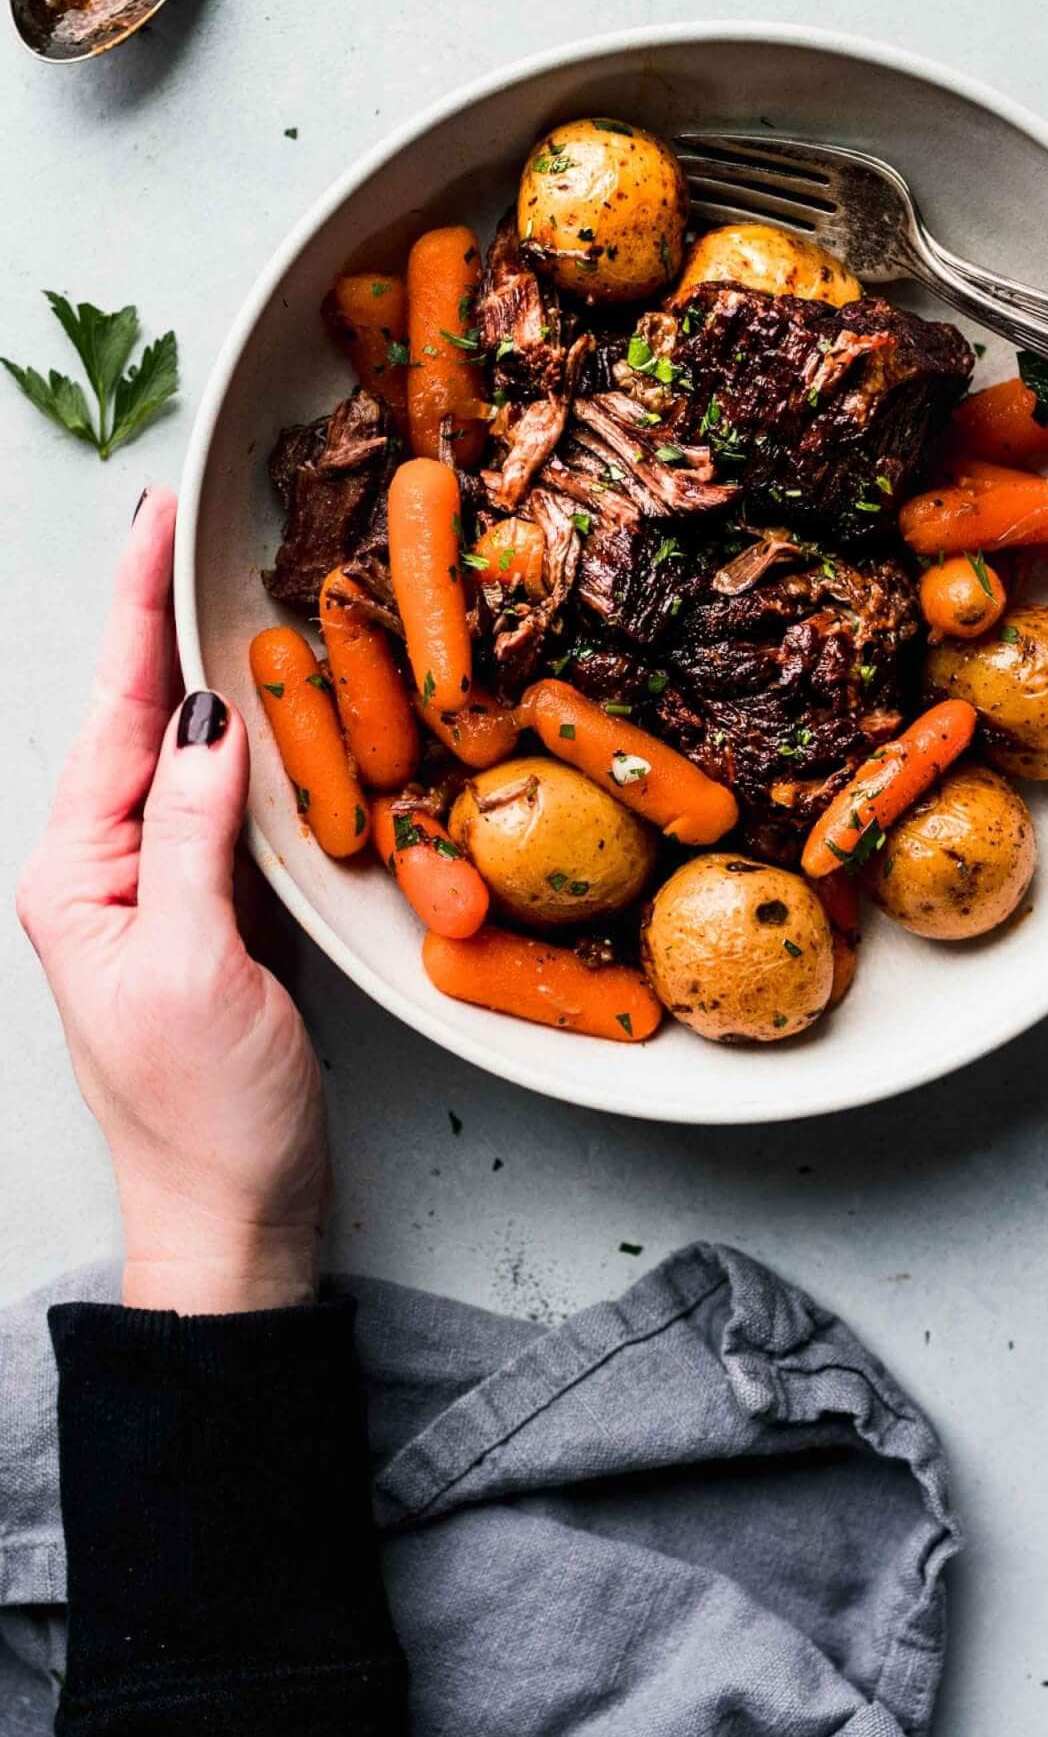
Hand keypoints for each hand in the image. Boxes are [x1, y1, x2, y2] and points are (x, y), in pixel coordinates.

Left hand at [16, 490, 329, 1311]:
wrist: (233, 1213)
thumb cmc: (202, 1111)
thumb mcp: (194, 965)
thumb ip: (193, 838)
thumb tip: (208, 722)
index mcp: (77, 874)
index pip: (116, 718)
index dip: (136, 614)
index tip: (154, 522)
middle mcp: (111, 870)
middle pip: (144, 721)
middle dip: (166, 620)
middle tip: (193, 525)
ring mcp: (167, 892)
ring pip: (194, 760)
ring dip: (217, 676)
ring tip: (234, 591)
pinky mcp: (221, 915)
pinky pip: (238, 811)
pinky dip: (262, 752)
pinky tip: (281, 714)